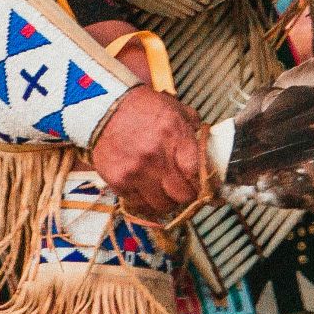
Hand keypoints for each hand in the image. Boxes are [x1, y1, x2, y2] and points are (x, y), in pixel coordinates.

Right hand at [91, 86, 207, 217]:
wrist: (104, 109)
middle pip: (182, 195)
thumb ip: (194, 129)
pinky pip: (139, 204)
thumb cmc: (142, 108)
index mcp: (174, 137)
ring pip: (162, 205)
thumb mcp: (175, 109)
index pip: (197, 174)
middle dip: (186, 195)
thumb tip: (209, 148)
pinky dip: (144, 200)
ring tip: (165, 192)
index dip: (201, 183)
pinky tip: (145, 189)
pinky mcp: (118, 181)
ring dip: (166, 201)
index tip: (200, 183)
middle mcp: (156, 157)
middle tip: (184, 190)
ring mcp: (136, 172)